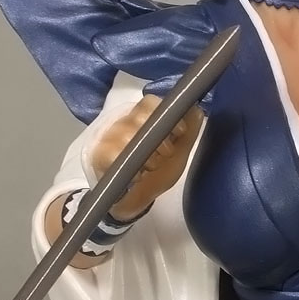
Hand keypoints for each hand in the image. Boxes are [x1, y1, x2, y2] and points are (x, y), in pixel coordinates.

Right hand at [91, 95, 203, 219]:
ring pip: (126, 135)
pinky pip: (113, 155)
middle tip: (166, 153)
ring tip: (153, 166)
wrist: (135, 197)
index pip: (150, 102)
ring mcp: (109, 138)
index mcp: (143, 116)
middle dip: (158, 137)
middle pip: (138, 116)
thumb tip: (198, 110)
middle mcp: (124, 122)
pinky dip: (131, 167)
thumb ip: (190, 132)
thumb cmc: (158, 168)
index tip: (180, 131)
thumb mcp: (178, 152)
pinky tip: (139, 175)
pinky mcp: (100, 156)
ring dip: (146, 154)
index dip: (166, 114)